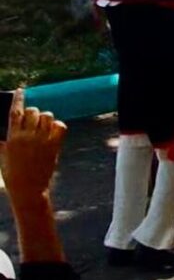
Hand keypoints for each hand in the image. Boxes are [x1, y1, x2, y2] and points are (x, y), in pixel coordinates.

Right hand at [0, 91, 66, 206]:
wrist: (28, 189)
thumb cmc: (13, 174)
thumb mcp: (3, 156)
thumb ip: (2, 143)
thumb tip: (1, 136)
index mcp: (12, 138)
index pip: (15, 112)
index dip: (18, 99)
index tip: (21, 90)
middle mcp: (27, 137)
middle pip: (33, 112)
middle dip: (33, 113)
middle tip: (32, 121)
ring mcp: (42, 140)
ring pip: (48, 116)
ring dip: (45, 118)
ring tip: (42, 127)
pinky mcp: (54, 146)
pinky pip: (60, 126)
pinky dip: (58, 125)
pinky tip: (53, 131)